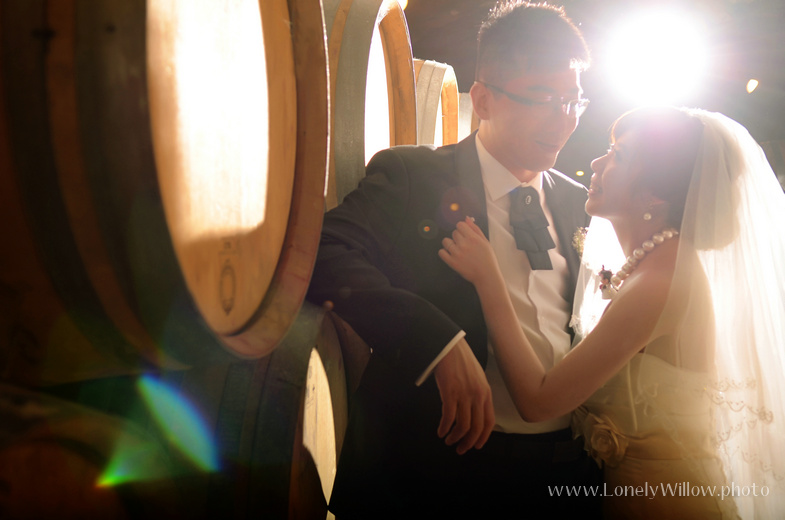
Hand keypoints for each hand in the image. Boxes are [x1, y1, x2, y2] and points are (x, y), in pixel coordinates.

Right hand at [433, 338, 494, 454]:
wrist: (450, 346)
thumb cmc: (462, 361)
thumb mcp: (478, 378)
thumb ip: (479, 394)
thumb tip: (474, 411)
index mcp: (486, 393)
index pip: (489, 422)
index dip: (483, 437)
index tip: (476, 445)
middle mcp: (477, 396)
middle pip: (476, 427)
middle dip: (468, 442)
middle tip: (461, 449)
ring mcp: (464, 395)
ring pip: (463, 425)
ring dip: (455, 437)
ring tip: (448, 440)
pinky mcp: (450, 393)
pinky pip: (448, 417)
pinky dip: (444, 427)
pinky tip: (440, 431)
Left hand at [438, 218, 498, 284]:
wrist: (486, 275)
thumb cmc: (487, 259)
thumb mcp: (485, 242)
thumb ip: (475, 229)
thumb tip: (467, 218)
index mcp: (473, 238)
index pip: (460, 225)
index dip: (462, 229)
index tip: (465, 234)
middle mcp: (464, 244)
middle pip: (454, 233)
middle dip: (458, 237)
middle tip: (465, 245)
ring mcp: (457, 253)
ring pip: (446, 241)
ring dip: (450, 244)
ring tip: (457, 250)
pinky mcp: (452, 262)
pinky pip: (441, 252)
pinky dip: (444, 252)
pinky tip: (451, 255)